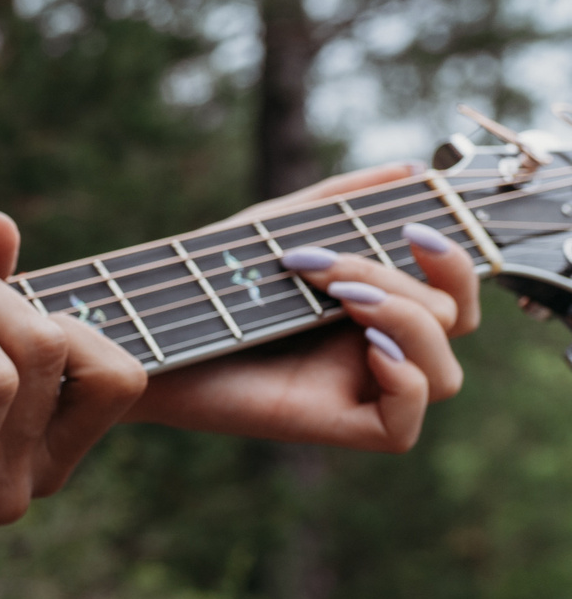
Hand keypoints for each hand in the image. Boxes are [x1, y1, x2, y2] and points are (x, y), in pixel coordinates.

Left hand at [132, 165, 473, 450]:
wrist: (141, 332)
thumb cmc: (204, 284)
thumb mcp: (277, 230)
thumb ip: (340, 201)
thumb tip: (410, 170)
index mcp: (372, 310)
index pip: (453, 297)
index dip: (457, 264)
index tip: (415, 227)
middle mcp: (372, 354)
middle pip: (452, 328)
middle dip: (409, 283)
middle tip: (329, 265)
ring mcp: (354, 394)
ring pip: (442, 375)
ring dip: (407, 321)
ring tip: (340, 295)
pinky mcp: (328, 428)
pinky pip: (403, 427)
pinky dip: (405, 383)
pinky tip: (368, 348)